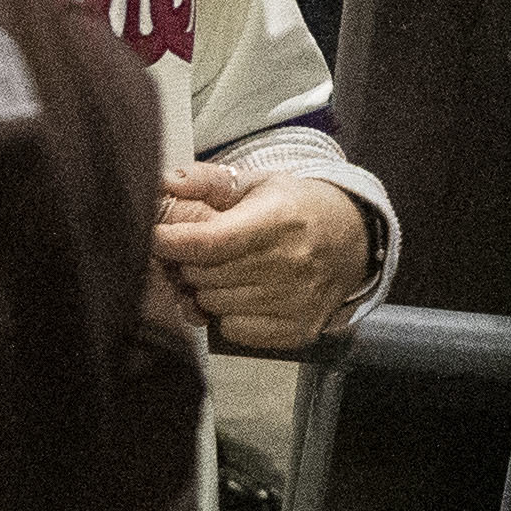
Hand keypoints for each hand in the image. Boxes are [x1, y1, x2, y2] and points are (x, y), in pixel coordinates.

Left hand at [157, 161, 373, 349]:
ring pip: (213, 304)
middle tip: (201, 252)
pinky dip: (228, 315)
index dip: (171, 242)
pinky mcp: (296, 329)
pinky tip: (244, 295)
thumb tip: (166, 181)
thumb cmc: (298, 208)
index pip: (208, 242)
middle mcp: (289, 262)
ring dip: (207, 290)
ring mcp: (294, 300)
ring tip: (226, 272)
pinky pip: (233, 330)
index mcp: (278, 219)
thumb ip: (208, 180)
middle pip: (203, 275)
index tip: (156, 236)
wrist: (354, 241)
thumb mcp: (259, 183)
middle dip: (190, 263)